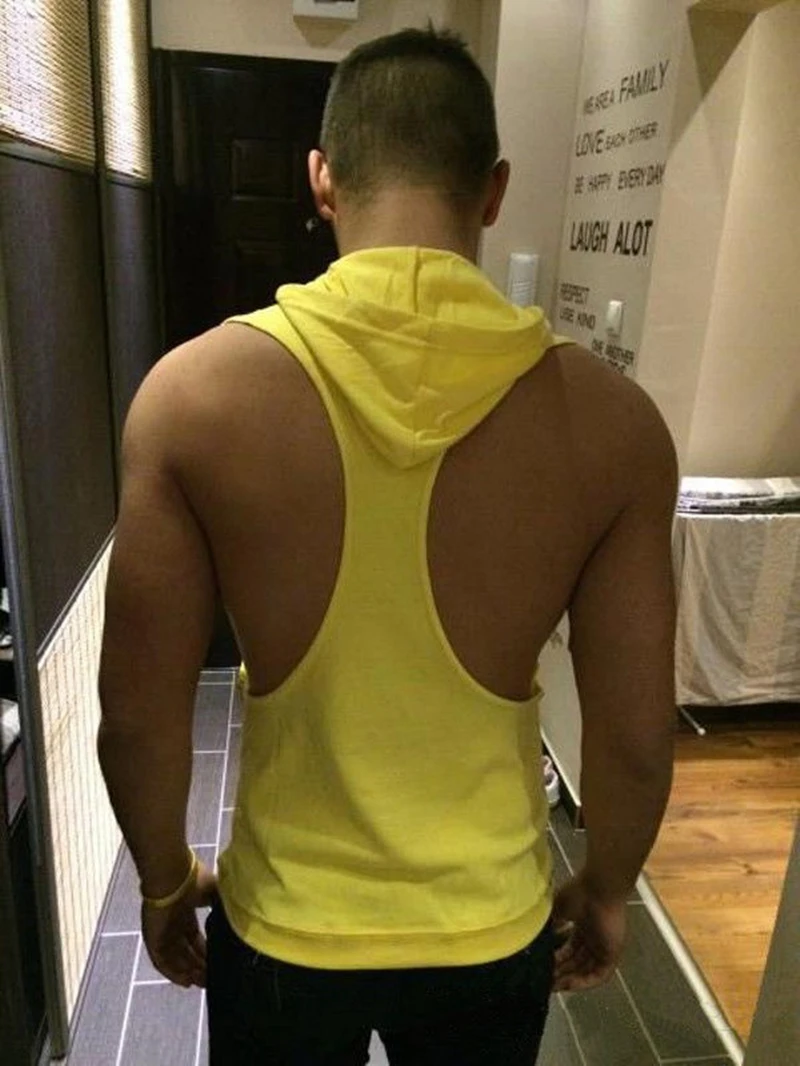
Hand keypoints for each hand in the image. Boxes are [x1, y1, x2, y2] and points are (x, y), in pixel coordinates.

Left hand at [141, 860, 217, 988]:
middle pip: (186, 951)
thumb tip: (238, 916)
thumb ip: (223, 905)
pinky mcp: (152, 938)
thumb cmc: (194, 880)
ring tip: (202, 984)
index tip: (217, 964)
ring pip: (175, 959)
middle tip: (211, 980)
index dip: (205, 952)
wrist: (172, 875)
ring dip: (188, 972)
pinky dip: (173, 973)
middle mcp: (174, 925)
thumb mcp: (215, 891)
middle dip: (198, 966)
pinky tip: (185, 982)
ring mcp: (162, 932)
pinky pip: (162, 961)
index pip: (195, 938)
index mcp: (186, 912)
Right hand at [551, 872, 626, 992]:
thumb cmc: (578, 893)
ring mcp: (603, 947)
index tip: (541, 968)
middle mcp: (592, 938)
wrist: (599, 888)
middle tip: (544, 981)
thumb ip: (549, 924)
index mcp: (582, 926)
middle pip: (576, 961)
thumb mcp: (557, 908)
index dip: (556, 960)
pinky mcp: (613, 954)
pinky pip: (599, 975)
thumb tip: (537, 939)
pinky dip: (584, 982)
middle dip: (560, 972)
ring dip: (570, 979)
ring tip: (552, 986)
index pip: (569, 949)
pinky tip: (569, 985)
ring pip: (586, 970)